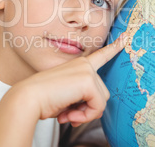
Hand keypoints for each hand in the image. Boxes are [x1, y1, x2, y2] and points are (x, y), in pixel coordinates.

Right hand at [0, 32, 127, 145]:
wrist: (28, 98)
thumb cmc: (43, 99)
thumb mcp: (66, 96)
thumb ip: (81, 97)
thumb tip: (92, 110)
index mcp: (78, 65)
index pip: (100, 55)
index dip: (114, 47)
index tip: (126, 37)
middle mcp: (84, 64)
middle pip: (102, 92)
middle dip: (89, 108)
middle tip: (71, 115)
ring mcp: (86, 70)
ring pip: (101, 100)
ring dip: (86, 114)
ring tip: (69, 115)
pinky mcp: (87, 80)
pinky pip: (98, 106)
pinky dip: (86, 116)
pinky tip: (71, 115)